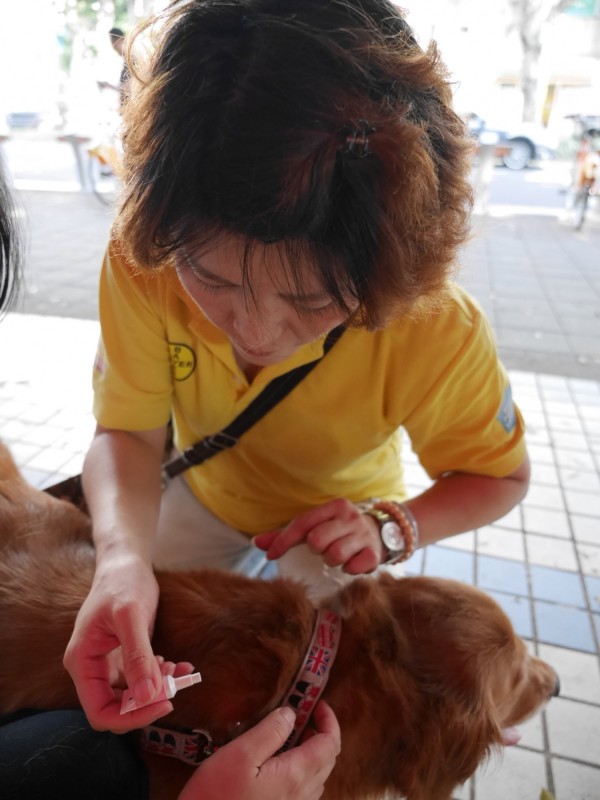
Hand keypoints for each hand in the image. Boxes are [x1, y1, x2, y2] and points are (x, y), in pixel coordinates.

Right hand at [63, 554, 185, 732]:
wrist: (126, 563)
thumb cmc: (123, 583)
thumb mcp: (131, 616)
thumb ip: (137, 657)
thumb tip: (146, 697)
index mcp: (82, 662)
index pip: (100, 712)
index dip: (131, 717)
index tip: (162, 704)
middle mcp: (91, 667)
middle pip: (116, 708)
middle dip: (147, 703)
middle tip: (175, 689)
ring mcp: (107, 664)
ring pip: (132, 696)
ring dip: (158, 690)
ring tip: (180, 673)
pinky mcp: (124, 657)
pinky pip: (142, 679)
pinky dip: (161, 677)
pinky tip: (180, 666)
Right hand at [179, 702, 340, 799]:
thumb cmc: (217, 794)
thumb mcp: (241, 754)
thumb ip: (270, 731)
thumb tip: (291, 714)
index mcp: (296, 775)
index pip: (330, 744)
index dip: (329, 720)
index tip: (317, 703)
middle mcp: (301, 795)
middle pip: (327, 760)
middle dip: (322, 734)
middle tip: (305, 716)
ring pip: (318, 776)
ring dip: (314, 752)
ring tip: (294, 736)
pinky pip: (304, 790)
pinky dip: (303, 769)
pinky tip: (281, 763)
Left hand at [253, 498, 383, 574]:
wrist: (381, 532)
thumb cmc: (339, 530)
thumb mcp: (317, 525)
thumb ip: (287, 535)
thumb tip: (256, 543)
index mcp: (333, 507)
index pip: (302, 523)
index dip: (283, 541)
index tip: (270, 556)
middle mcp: (349, 517)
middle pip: (317, 540)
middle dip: (315, 550)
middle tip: (322, 549)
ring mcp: (363, 534)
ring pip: (334, 554)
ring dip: (331, 560)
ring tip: (336, 555)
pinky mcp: (374, 553)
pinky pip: (353, 567)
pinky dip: (348, 570)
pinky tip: (350, 564)